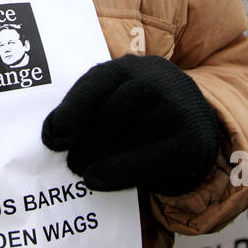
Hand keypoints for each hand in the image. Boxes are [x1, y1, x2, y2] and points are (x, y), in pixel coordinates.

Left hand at [41, 55, 219, 195]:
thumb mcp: (115, 102)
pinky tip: (98, 181)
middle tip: (70, 164)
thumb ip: (88, 111)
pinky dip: (120, 172)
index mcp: (130, 66)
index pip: (96, 82)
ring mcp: (178, 107)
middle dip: (86, 141)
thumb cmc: (141, 118)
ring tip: (83, 173)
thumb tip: (53, 136)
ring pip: (132, 134)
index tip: (52, 140)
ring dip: (101, 158)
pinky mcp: (192, 138)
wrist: (195, 128)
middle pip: (113, 111)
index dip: (71, 111)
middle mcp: (157, 79)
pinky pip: (152, 157)